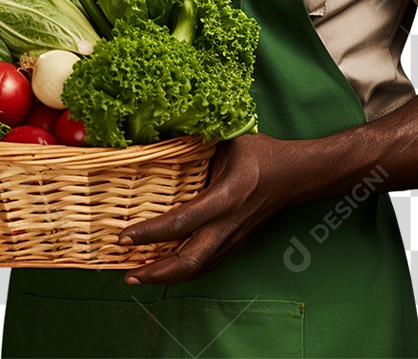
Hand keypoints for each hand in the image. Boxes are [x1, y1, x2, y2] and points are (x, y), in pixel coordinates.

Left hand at [118, 133, 297, 284]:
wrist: (294, 175)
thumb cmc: (260, 153)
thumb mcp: (228, 140)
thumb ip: (196, 144)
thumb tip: (161, 142)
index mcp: (225, 196)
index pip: (182, 222)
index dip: (150, 233)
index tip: (123, 237)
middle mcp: (228, 223)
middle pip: (190, 261)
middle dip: (157, 273)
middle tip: (127, 275)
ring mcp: (232, 237)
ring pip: (198, 269)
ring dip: (167, 278)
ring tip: (137, 277)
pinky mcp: (234, 243)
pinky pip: (206, 264)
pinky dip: (182, 272)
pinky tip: (164, 270)